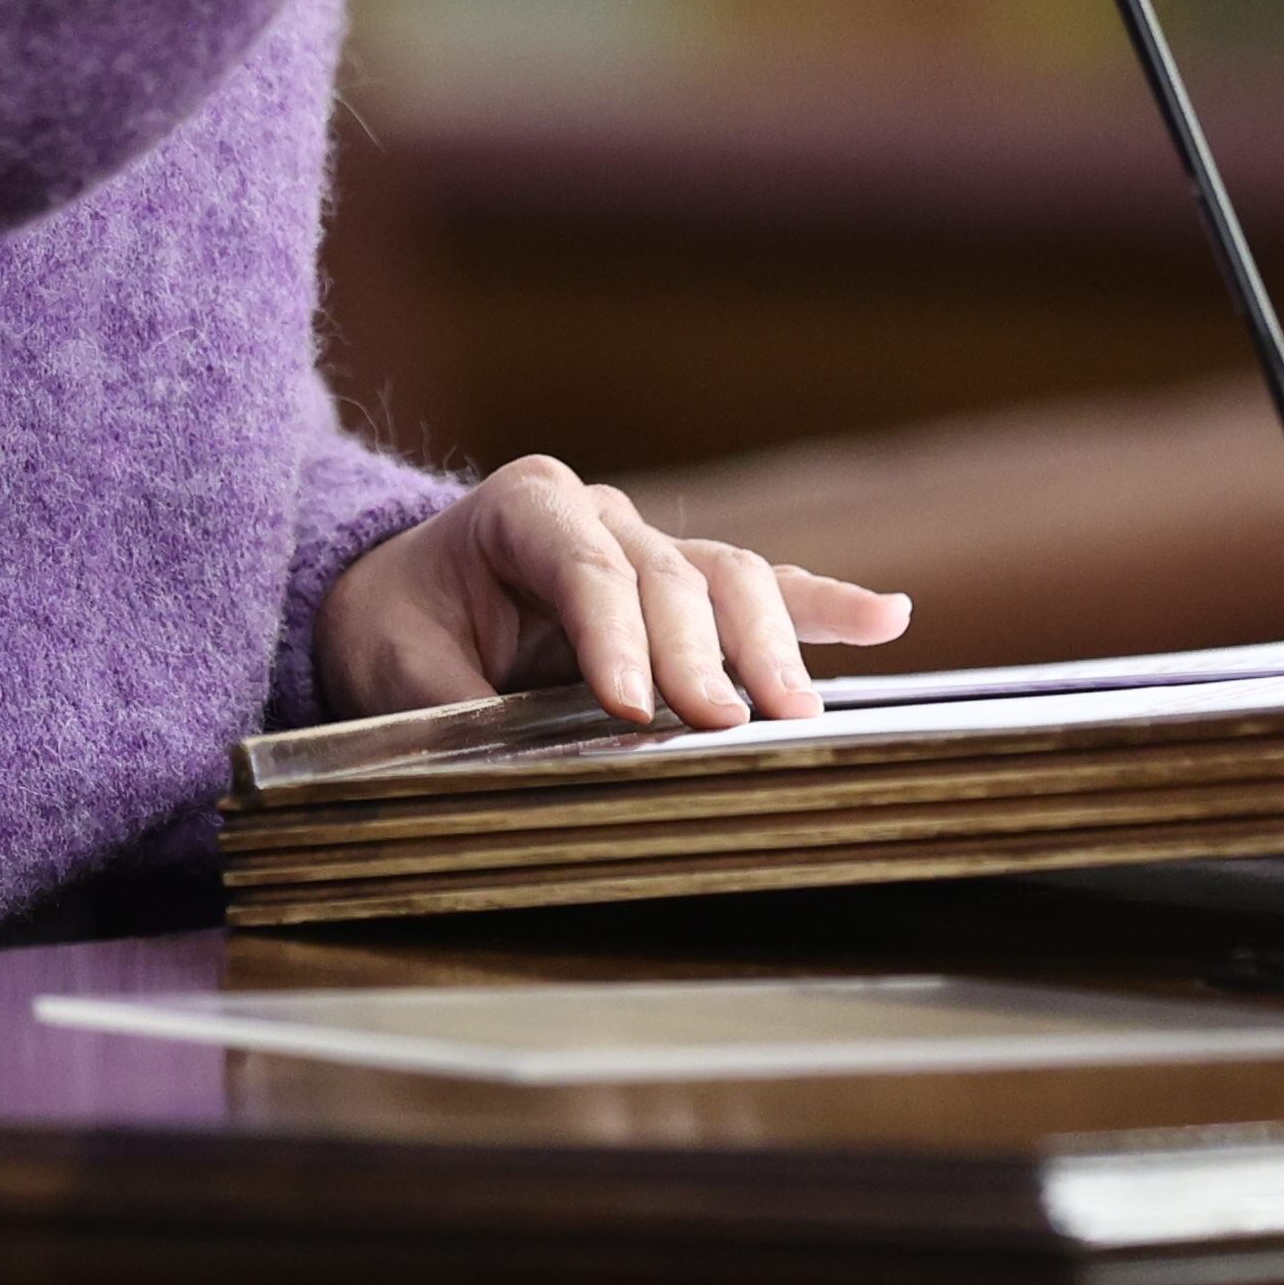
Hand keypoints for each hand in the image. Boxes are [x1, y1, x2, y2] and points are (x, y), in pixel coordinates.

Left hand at [313, 455, 913, 727]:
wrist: (401, 594)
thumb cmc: (397, 624)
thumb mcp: (395, 664)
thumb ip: (453, 707)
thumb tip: (505, 774)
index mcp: (527, 510)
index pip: (587, 570)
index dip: (615, 638)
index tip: (630, 709)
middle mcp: (604, 516)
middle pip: (672, 574)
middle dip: (700, 653)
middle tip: (721, 725)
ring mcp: (654, 545)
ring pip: (730, 577)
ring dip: (770, 643)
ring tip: (800, 709)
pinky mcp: (687, 590)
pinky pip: (766, 588)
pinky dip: (824, 606)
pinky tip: (888, 618)